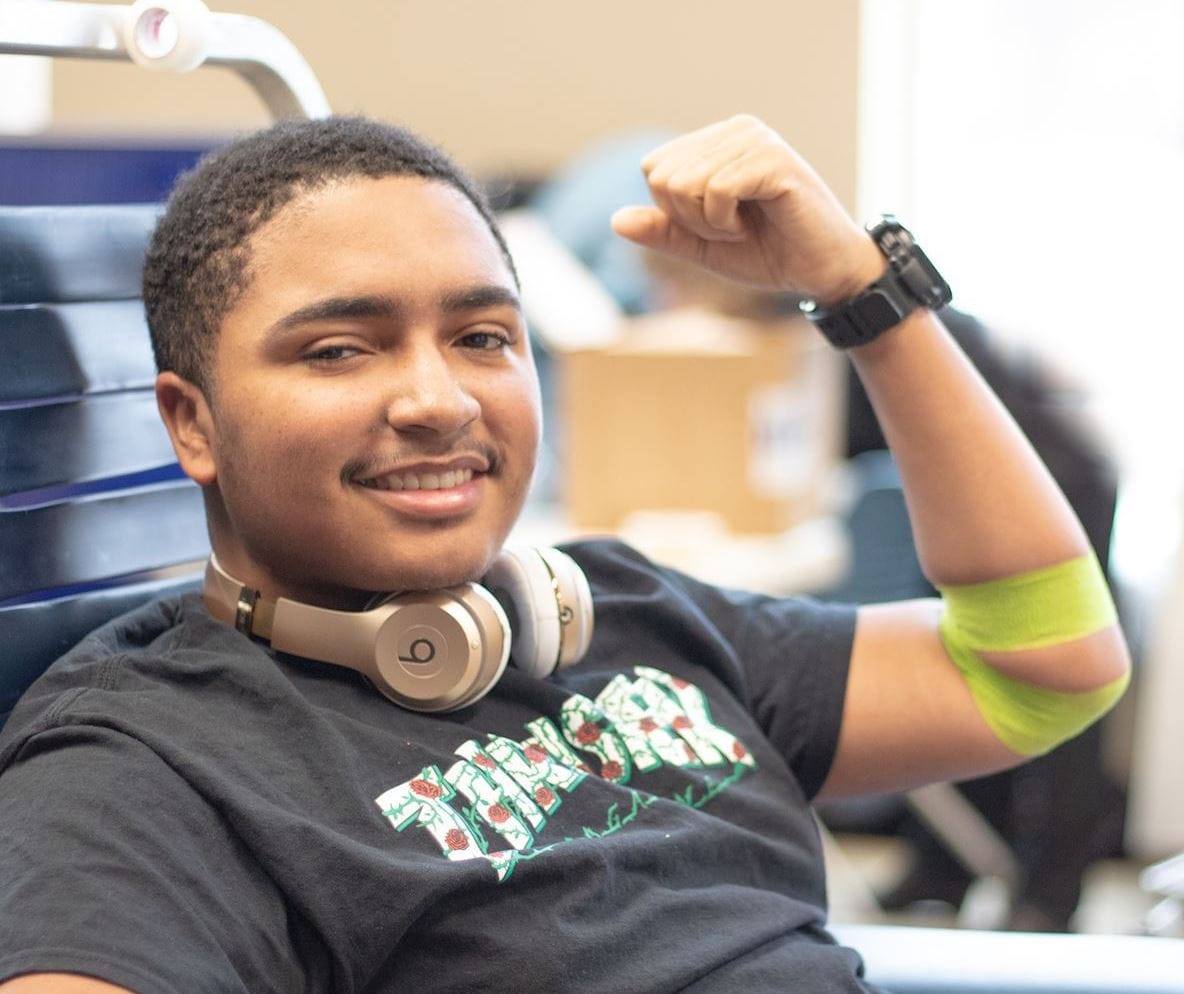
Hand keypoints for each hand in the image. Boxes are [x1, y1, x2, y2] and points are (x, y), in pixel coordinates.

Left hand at [611, 115, 885, 304]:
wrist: (822, 271)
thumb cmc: (768, 254)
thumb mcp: (702, 246)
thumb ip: (663, 231)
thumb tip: (615, 220)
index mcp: (716, 142)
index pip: (654, 169)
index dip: (674, 211)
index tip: (716, 224)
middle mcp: (735, 130)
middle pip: (663, 175)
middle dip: (689, 219)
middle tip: (733, 228)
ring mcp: (755, 139)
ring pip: (685, 183)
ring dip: (710, 223)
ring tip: (747, 225)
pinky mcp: (772, 159)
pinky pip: (715, 190)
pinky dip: (726, 221)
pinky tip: (759, 221)